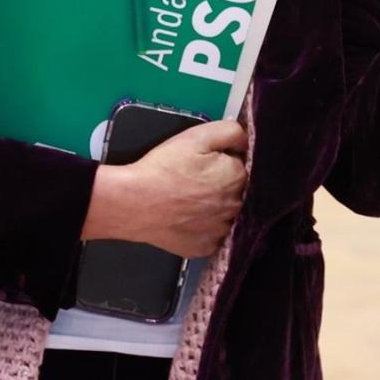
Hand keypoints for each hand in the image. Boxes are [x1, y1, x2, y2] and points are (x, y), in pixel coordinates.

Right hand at [80, 119, 246, 257]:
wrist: (134, 203)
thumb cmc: (164, 168)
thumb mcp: (196, 136)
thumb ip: (230, 132)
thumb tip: (245, 141)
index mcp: (237, 177)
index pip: (239, 166)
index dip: (221, 161)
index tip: (202, 163)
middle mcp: (236, 207)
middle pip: (235, 192)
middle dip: (220, 185)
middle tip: (192, 181)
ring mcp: (221, 231)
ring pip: (224, 216)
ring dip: (213, 209)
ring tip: (187, 201)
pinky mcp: (205, 248)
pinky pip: (210, 236)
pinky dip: (202, 228)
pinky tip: (185, 219)